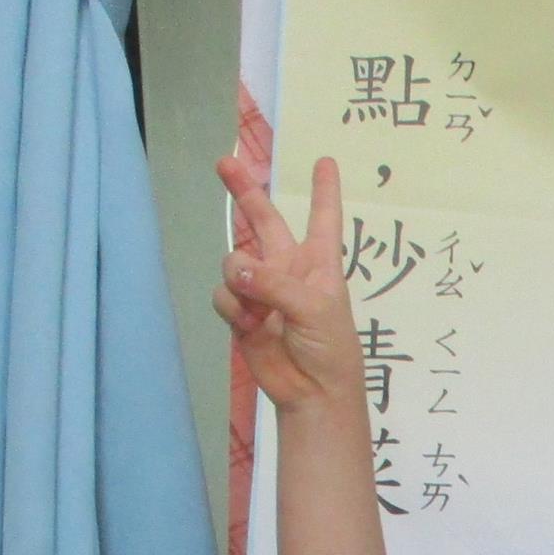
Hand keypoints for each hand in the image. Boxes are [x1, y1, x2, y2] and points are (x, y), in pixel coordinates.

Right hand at [214, 154, 358, 414]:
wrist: (313, 393)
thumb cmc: (329, 349)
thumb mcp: (314, 308)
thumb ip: (275, 283)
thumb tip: (236, 270)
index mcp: (319, 263)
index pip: (323, 219)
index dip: (325, 191)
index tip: (325, 161)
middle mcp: (288, 268)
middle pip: (263, 220)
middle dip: (244, 192)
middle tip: (224, 162)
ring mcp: (262, 289)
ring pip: (234, 262)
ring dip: (240, 280)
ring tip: (257, 310)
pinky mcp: (241, 311)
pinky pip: (224, 294)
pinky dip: (233, 308)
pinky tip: (250, 326)